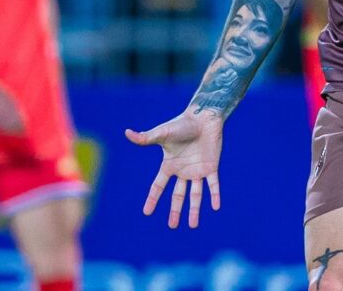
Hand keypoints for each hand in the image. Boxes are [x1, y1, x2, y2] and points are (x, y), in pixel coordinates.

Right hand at [125, 112, 223, 228]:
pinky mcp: (211, 167)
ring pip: (196, 194)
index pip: (158, 186)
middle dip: (175, 211)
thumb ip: (146, 137)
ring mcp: (198, 170)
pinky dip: (214, 195)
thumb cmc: (182, 123)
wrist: (202, 117)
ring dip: (195, 209)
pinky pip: (213, 184)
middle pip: (178, 195)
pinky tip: (215, 207)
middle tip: (173, 226)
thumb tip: (126, 132)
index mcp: (170, 165)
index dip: (152, 198)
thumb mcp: (162, 133)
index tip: (146, 212)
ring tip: (193, 225)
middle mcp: (183, 171)